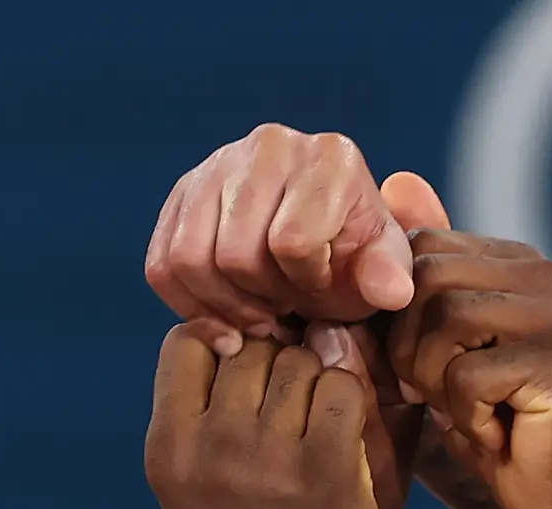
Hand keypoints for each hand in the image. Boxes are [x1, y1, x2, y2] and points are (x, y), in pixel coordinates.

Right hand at [146, 126, 451, 337]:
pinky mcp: (183, 192)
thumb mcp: (383, 269)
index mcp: (329, 158)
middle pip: (235, 255)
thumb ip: (389, 277)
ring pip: (188, 259)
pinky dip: (186, 305)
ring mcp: (218, 163)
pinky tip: (222, 319)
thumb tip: (390, 291)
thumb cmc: (353, 257)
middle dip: (262, 301)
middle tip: (285, 312)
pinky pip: (160, 264)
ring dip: (222, 306)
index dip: (306, 287)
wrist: (322, 237)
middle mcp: (271, 146)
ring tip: (257, 315)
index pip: (292, 241)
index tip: (320, 293)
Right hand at [146, 329, 391, 508]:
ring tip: (317, 433)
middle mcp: (206, 450)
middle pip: (249, 347)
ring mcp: (265, 459)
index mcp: (167, 450)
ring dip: (318, 383)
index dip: (224, 344)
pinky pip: (342, 387)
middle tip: (293, 414)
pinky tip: (349, 437)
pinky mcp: (325, 469)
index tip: (249, 374)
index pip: (185, 342)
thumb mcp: (198, 483)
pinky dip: (353, 401)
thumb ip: (205, 406)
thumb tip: (244, 316)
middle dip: (278, 364)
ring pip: (299, 361)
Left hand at [381, 233, 551, 508]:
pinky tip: (492, 434)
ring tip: (465, 411)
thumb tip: (395, 181)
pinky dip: (462, 417)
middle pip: (426, 278)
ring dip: (434, 381)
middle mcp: (547, 276)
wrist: (546, 504)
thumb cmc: (483, 427)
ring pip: (444, 320)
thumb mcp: (431, 349)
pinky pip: (466, 376)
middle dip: (410, 348)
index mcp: (516, 262)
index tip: (417, 366)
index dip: (396, 315)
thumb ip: (411, 282)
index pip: (420, 250)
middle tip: (438, 394)